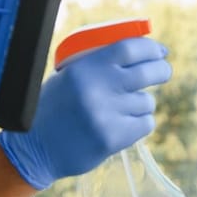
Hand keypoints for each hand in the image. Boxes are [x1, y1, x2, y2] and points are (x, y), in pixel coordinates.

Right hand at [0, 37, 171, 190]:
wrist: (34, 148)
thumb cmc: (54, 108)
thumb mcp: (68, 76)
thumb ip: (97, 66)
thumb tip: (139, 53)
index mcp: (85, 68)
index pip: (129, 48)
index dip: (151, 48)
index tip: (160, 51)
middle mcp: (97, 89)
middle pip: (148, 73)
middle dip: (162, 70)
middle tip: (163, 72)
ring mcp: (107, 115)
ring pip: (147, 102)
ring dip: (142, 104)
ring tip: (123, 108)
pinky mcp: (113, 138)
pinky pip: (145, 124)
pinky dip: (140, 123)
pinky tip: (124, 124)